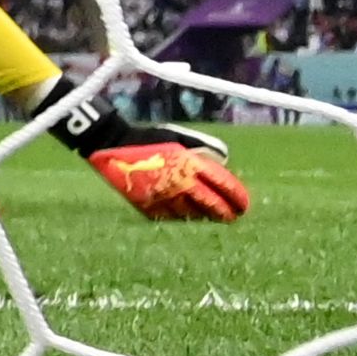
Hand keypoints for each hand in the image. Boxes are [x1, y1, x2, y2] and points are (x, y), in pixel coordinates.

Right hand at [89, 131, 249, 221]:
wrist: (111, 145)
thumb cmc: (148, 137)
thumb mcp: (178, 136)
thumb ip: (202, 147)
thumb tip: (223, 162)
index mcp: (188, 162)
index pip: (221, 183)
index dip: (236, 195)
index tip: (245, 204)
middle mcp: (179, 182)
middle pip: (211, 204)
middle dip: (226, 212)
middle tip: (235, 217)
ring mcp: (163, 196)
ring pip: (193, 215)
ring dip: (206, 217)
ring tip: (214, 219)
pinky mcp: (148, 206)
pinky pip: (172, 218)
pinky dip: (184, 218)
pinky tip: (190, 218)